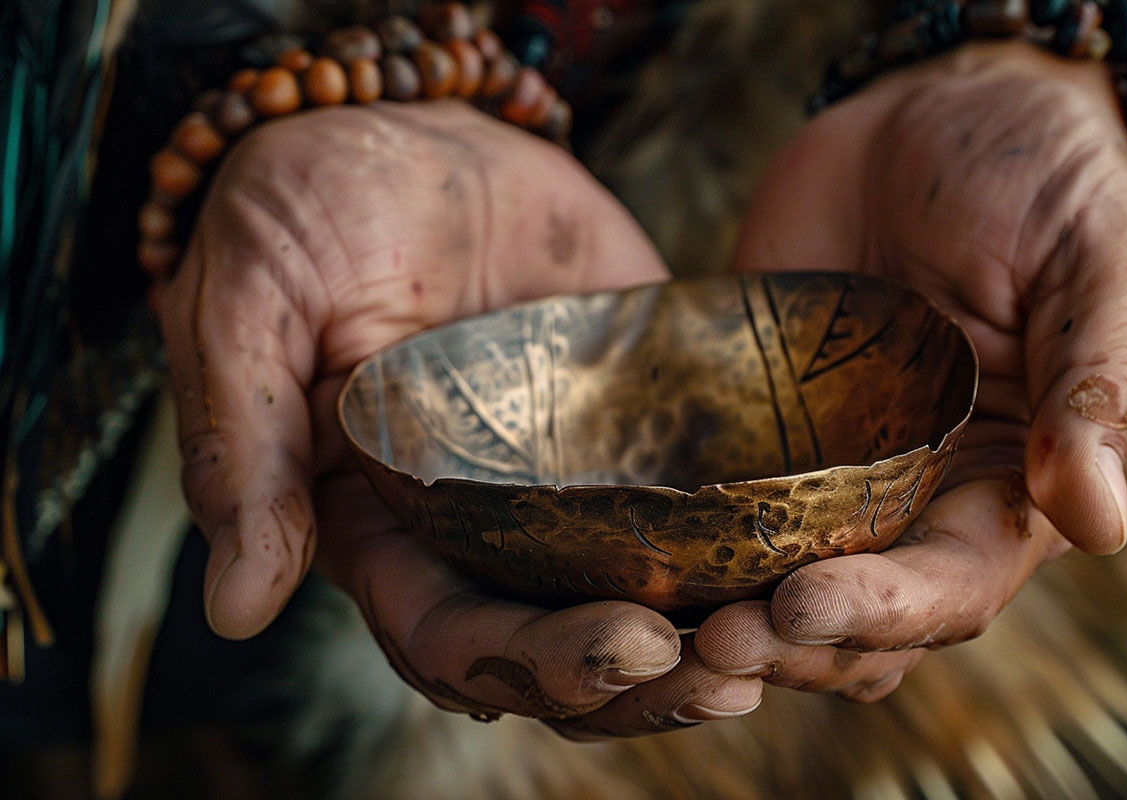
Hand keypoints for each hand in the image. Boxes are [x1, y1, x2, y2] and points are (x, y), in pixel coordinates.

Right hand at [160, 102, 760, 733]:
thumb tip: (236, 604)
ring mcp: (570, 478)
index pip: (454, 636)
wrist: (407, 134)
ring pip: (641, 593)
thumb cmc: (302, 214)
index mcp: (382, 524)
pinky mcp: (641, 421)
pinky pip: (699, 495)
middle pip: (562, 642)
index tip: (626, 648)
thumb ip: (246, 449)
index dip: (535, 662)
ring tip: (784, 636)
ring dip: (708, 634)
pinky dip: (748, 539)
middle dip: (642, 676)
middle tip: (725, 672)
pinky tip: (813, 554)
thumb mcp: (246, 310)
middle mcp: (481, 524)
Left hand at [694, 40, 1126, 699]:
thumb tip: (1099, 524)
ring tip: (656, 618)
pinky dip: (672, 539)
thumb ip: (1099, 384)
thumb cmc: (1041, 179)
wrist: (931, 111)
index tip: (805, 604)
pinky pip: (705, 499)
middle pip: (853, 616)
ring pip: (768, 580)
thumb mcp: (1098, 264)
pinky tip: (618, 550)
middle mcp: (909, 498)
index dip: (884, 611)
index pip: (950, 585)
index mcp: (1004, 486)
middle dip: (787, 637)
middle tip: (716, 636)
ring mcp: (819, 468)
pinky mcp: (747, 426)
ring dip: (721, 609)